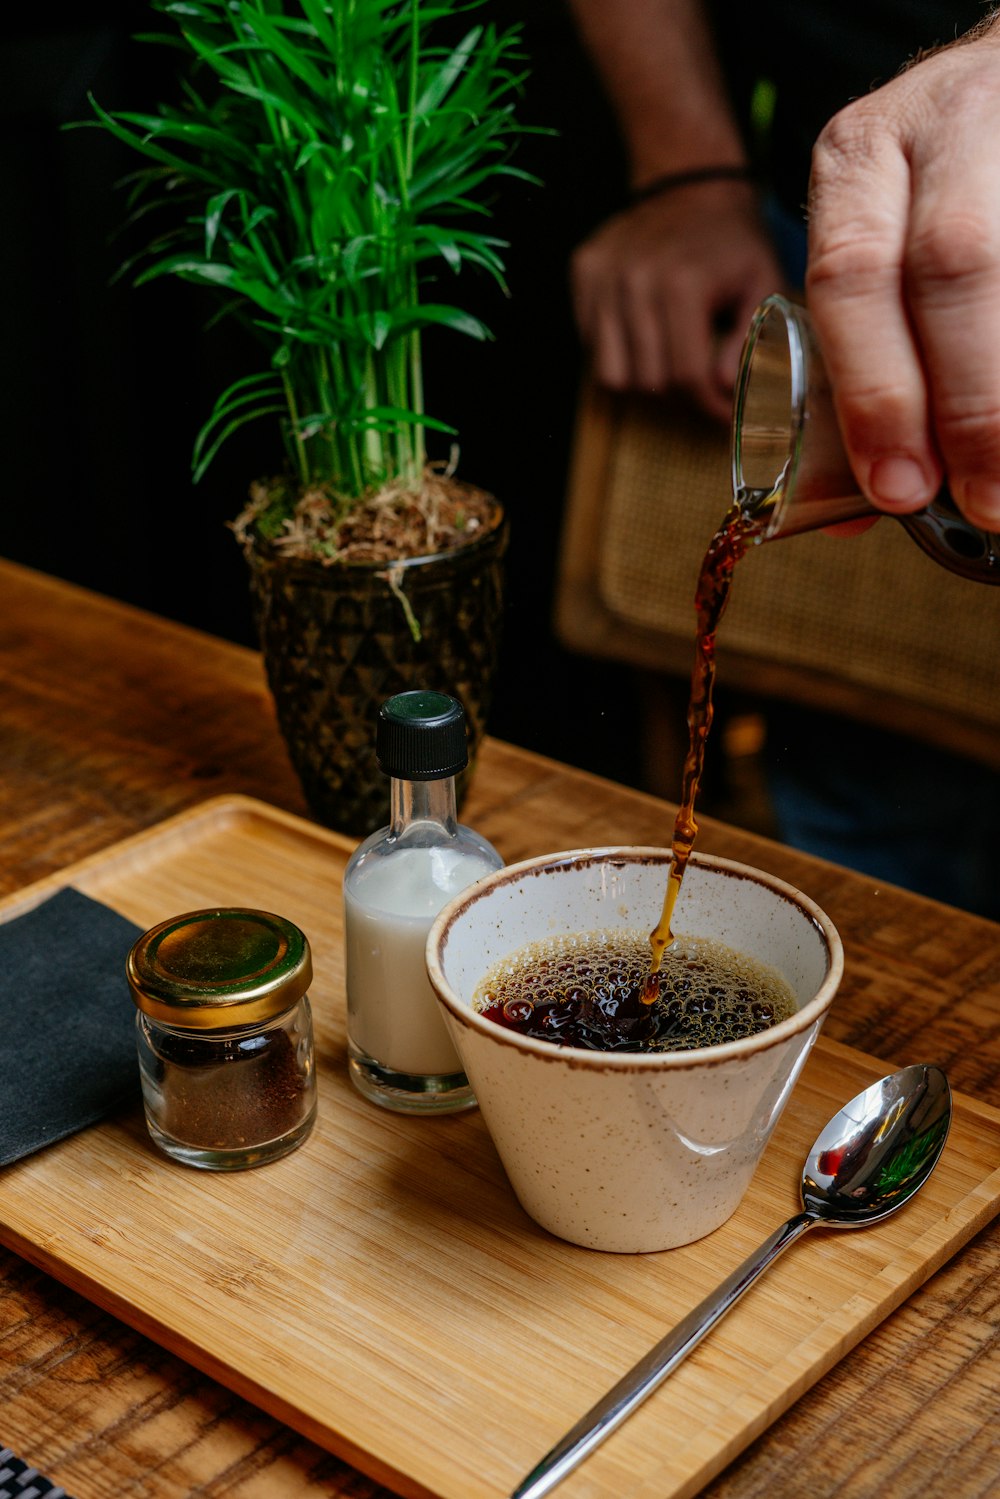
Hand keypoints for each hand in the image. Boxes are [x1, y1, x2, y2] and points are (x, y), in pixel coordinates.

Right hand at [571, 182, 784, 422]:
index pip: (686, 376)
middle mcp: (634, 281)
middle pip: (648, 382)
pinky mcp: (583, 274)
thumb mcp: (764, 283)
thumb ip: (749, 339)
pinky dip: (619, 353)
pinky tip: (645, 335)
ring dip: (645, 382)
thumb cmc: (734, 242)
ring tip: (671, 365)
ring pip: (613, 375)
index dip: (708, 406)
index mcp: (683, 284)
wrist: (692, 180)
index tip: (724, 415)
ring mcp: (602, 277)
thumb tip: (724, 388)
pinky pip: (591, 346)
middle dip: (680, 398)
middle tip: (701, 390)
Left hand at [806, 17, 999, 532]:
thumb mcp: (877, 245)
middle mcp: (937, 122)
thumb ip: (861, 356)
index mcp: (859, 158)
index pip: (851, 278)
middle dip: (966, 402)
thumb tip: (850, 517)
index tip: (898, 488)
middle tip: (982, 496)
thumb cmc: (934, 193)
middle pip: (950, 267)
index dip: (878, 394)